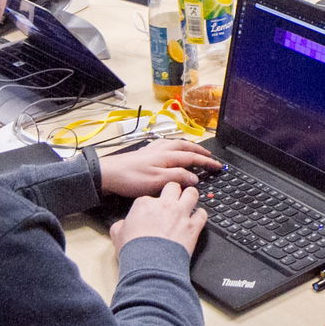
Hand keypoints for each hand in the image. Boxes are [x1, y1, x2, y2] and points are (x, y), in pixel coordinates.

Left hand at [98, 138, 219, 197]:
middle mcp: (161, 150)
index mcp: (167, 156)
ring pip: (175, 144)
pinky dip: (174, 146)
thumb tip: (195, 178)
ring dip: (188, 146)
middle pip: (185, 146)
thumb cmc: (130, 178)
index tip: (218, 166)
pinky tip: (170, 150)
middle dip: (199, 150)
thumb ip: (177, 178)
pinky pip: (165, 145)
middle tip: (210, 156)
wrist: (107, 174)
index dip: (206, 162)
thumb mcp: (157, 181)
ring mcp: (152, 150)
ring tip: (194, 150)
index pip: (192, 157)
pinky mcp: (144, 153)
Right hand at [111, 181, 206, 254]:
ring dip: (191, 197)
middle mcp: (164, 205)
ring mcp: (180, 214)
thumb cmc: (134, 250)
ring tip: (189, 202)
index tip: (153, 210)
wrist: (149, 265)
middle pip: (173, 187)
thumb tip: (122, 225)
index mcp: (144, 204)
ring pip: (192, 193)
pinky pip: (202, 214)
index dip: (152, 204)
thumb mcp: (117, 235)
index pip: (150, 196)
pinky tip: (196, 219)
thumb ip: (121, 225)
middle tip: (173, 199)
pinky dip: (200, 216)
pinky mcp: (192, 226)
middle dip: (174, 191)